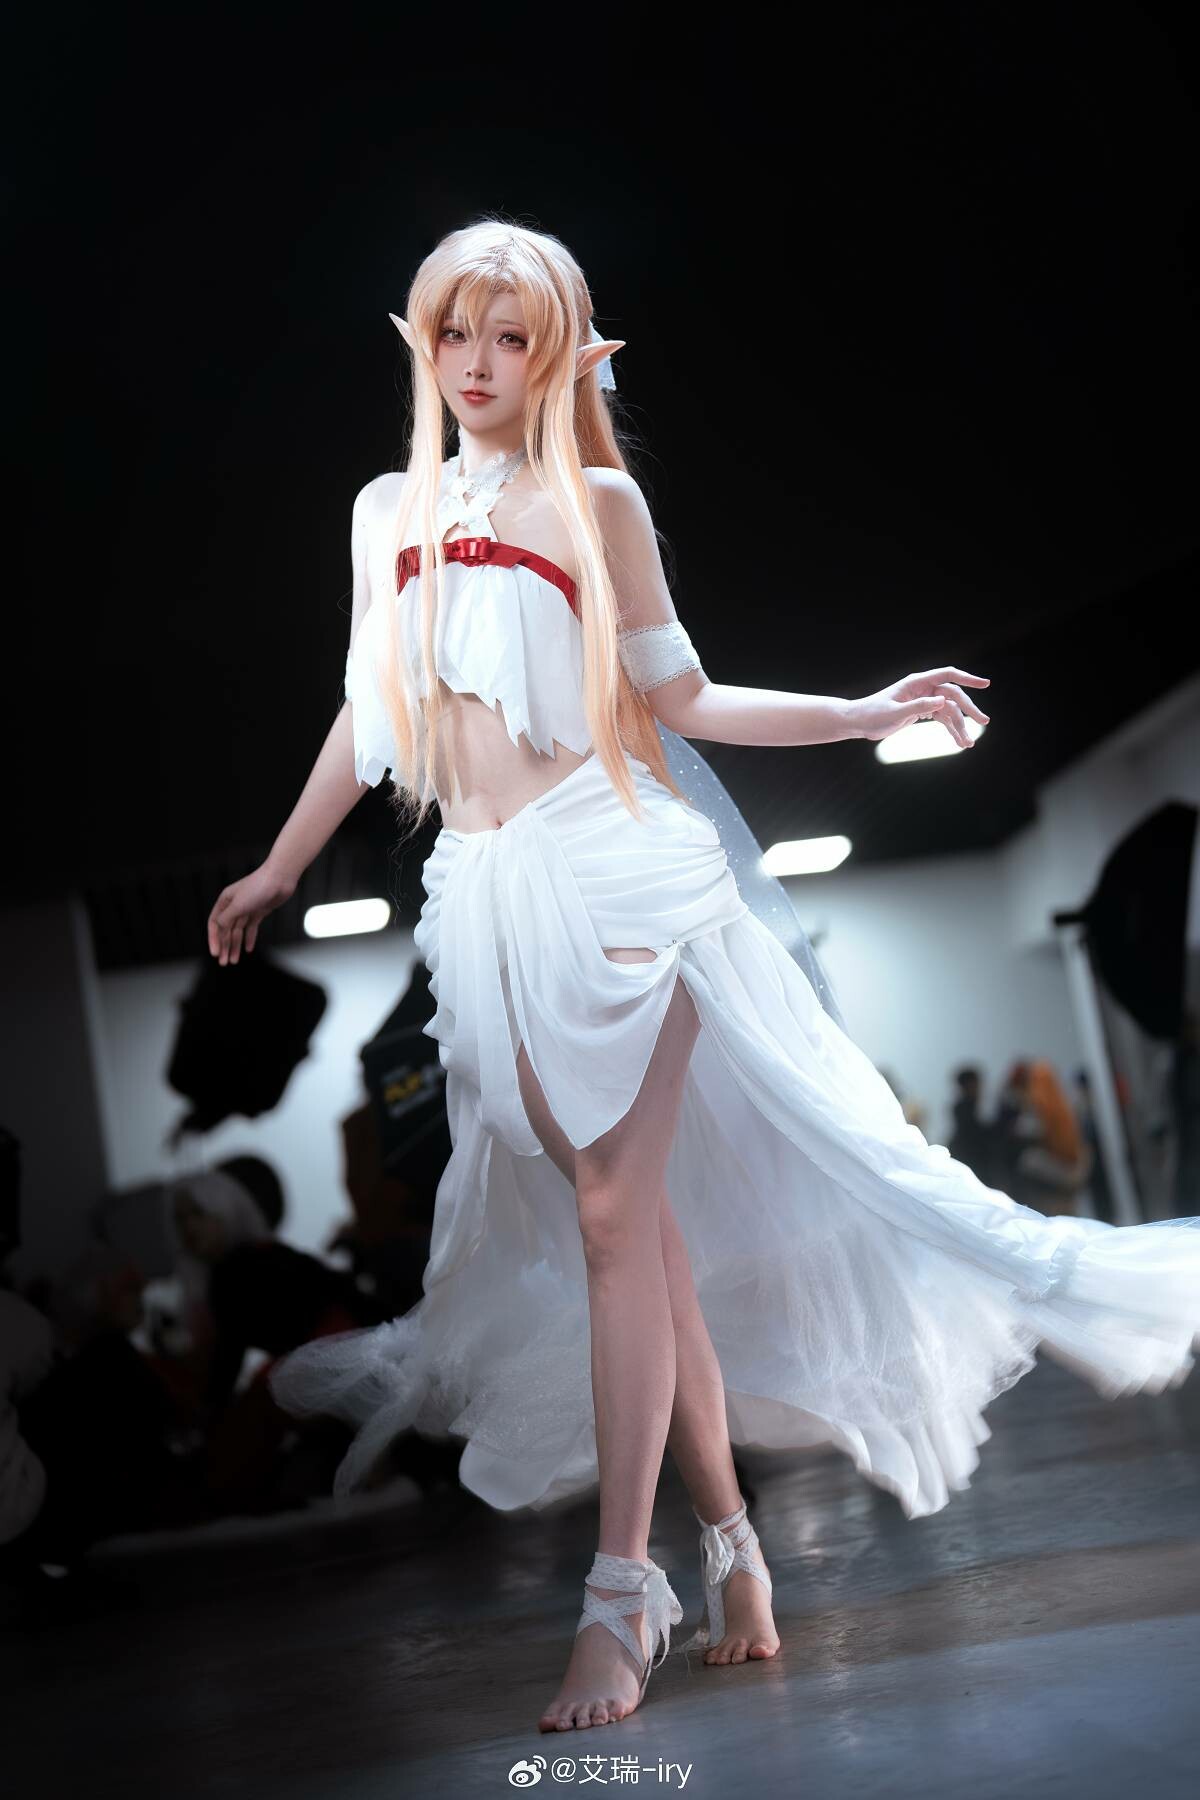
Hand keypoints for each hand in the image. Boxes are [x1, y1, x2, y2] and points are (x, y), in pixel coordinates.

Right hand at [207, 860, 296, 964]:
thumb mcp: (238, 905)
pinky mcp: (259, 911)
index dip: (214, 939)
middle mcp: (234, 905)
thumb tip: (219, 929)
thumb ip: (226, 918)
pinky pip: (251, 928)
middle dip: (224, 947)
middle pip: (226, 930)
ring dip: (235, 946)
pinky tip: (248, 949)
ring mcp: (247, 909)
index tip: (215, 954)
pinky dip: (249, 938)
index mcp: (225, 901)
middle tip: (224, 963)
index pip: (214, 924)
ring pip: (238, 931)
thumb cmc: (258, 887)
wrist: (280, 878)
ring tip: (234, 961)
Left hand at [850, 666, 990, 747]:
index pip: (948, 675)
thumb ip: (918, 706)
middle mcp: (923, 689)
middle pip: (953, 696)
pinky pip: (941, 719)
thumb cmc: (873, 714)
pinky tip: (959, 742)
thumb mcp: (895, 712)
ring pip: (949, 711)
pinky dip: (950, 730)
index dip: (968, 678)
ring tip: (968, 744)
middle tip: (984, 722)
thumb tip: (943, 701)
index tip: (986, 684)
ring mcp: (924, 700)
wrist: (859, 722)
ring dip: (960, 726)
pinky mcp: (922, 712)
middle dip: (969, 709)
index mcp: (917, 682)